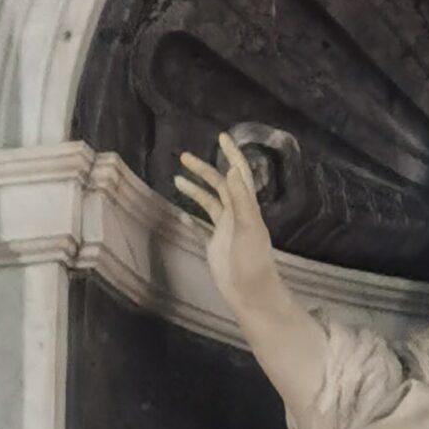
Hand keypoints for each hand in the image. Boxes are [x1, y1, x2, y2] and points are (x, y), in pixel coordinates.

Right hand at [174, 132, 284, 325]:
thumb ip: (241, 198)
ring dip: (194, 189)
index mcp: (246, 207)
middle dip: (203, 169)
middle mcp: (236, 214)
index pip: (239, 174)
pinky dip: (191, 216)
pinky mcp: (215, 243)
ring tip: (176, 179)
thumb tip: (231, 169)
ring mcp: (225, 229)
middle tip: (183, 156)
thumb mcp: (248, 226)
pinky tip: (180, 212)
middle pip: (219, 184)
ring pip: (208, 202)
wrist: (250, 292)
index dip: (232, 154)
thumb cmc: (252, 260)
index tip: (222, 137)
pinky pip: (201, 225)